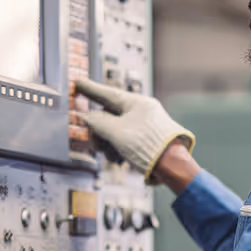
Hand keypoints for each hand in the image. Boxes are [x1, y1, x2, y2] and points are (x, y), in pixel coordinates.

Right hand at [74, 78, 194, 178]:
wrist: (173, 167)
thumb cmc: (149, 147)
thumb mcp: (117, 133)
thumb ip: (98, 122)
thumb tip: (85, 116)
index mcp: (137, 103)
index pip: (108, 93)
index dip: (90, 89)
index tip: (78, 83)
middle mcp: (141, 112)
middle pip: (109, 116)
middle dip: (100, 132)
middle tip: (96, 144)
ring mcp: (143, 126)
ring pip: (114, 130)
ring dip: (108, 144)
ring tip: (112, 156)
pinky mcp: (144, 140)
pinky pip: (123, 140)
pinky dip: (117, 149)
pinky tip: (119, 160)